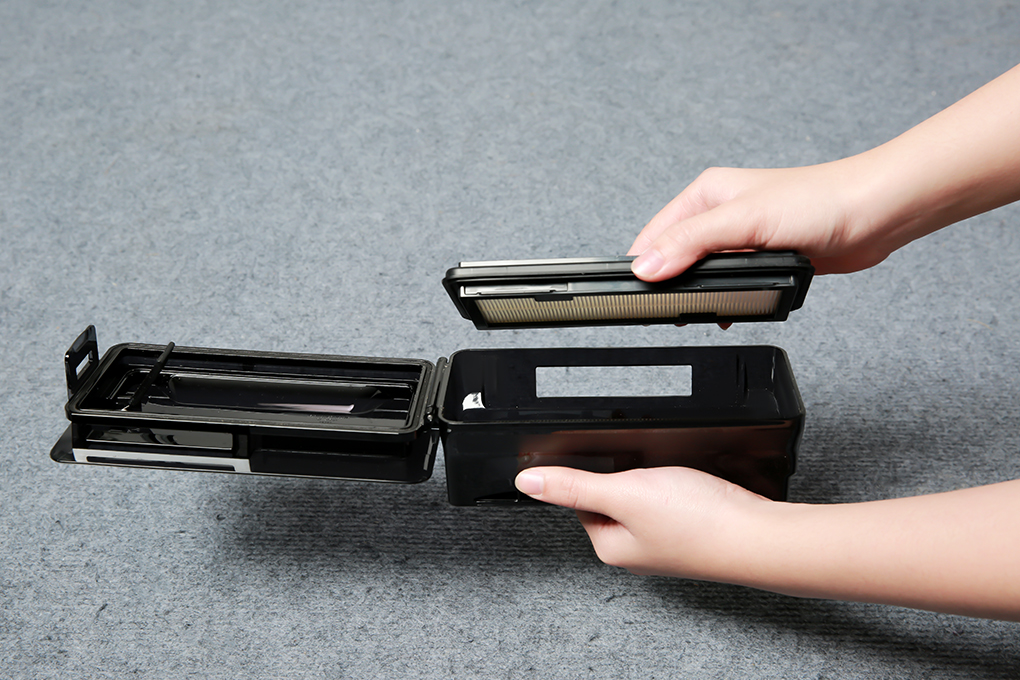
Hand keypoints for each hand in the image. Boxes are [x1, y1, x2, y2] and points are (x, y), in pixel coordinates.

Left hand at [515, 466, 771, 581]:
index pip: (580, 500)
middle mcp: (636, 550)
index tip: (613, 463)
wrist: (759, 536)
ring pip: (645, 498)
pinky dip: (679, 489)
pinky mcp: (692, 532)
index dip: (595, 473)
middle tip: (650, 472)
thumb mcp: (624, 492)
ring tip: (674, 480)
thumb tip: (527, 481)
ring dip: (655, 481)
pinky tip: (692, 487)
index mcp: (611, 547)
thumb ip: (575, 485)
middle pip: (614, 498)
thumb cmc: (698, 522)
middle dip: (628, 476)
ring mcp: (666, 542)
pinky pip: (672, 503)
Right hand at [628, 63, 1019, 282]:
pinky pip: (728, 284)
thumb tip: (648, 267)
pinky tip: (726, 313)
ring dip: (696, 295)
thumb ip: (692, 243)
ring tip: (696, 316)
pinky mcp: (762, 258)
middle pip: (674, 256)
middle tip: (669, 312)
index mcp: (706, 194)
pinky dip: (722, 301)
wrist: (875, 214)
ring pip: (700, 273)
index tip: (638, 296)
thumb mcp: (744, 221)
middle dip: (669, 285)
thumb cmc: (819, 202)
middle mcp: (720, 213)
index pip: (655, 234)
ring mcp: (741, 238)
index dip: (644, 266)